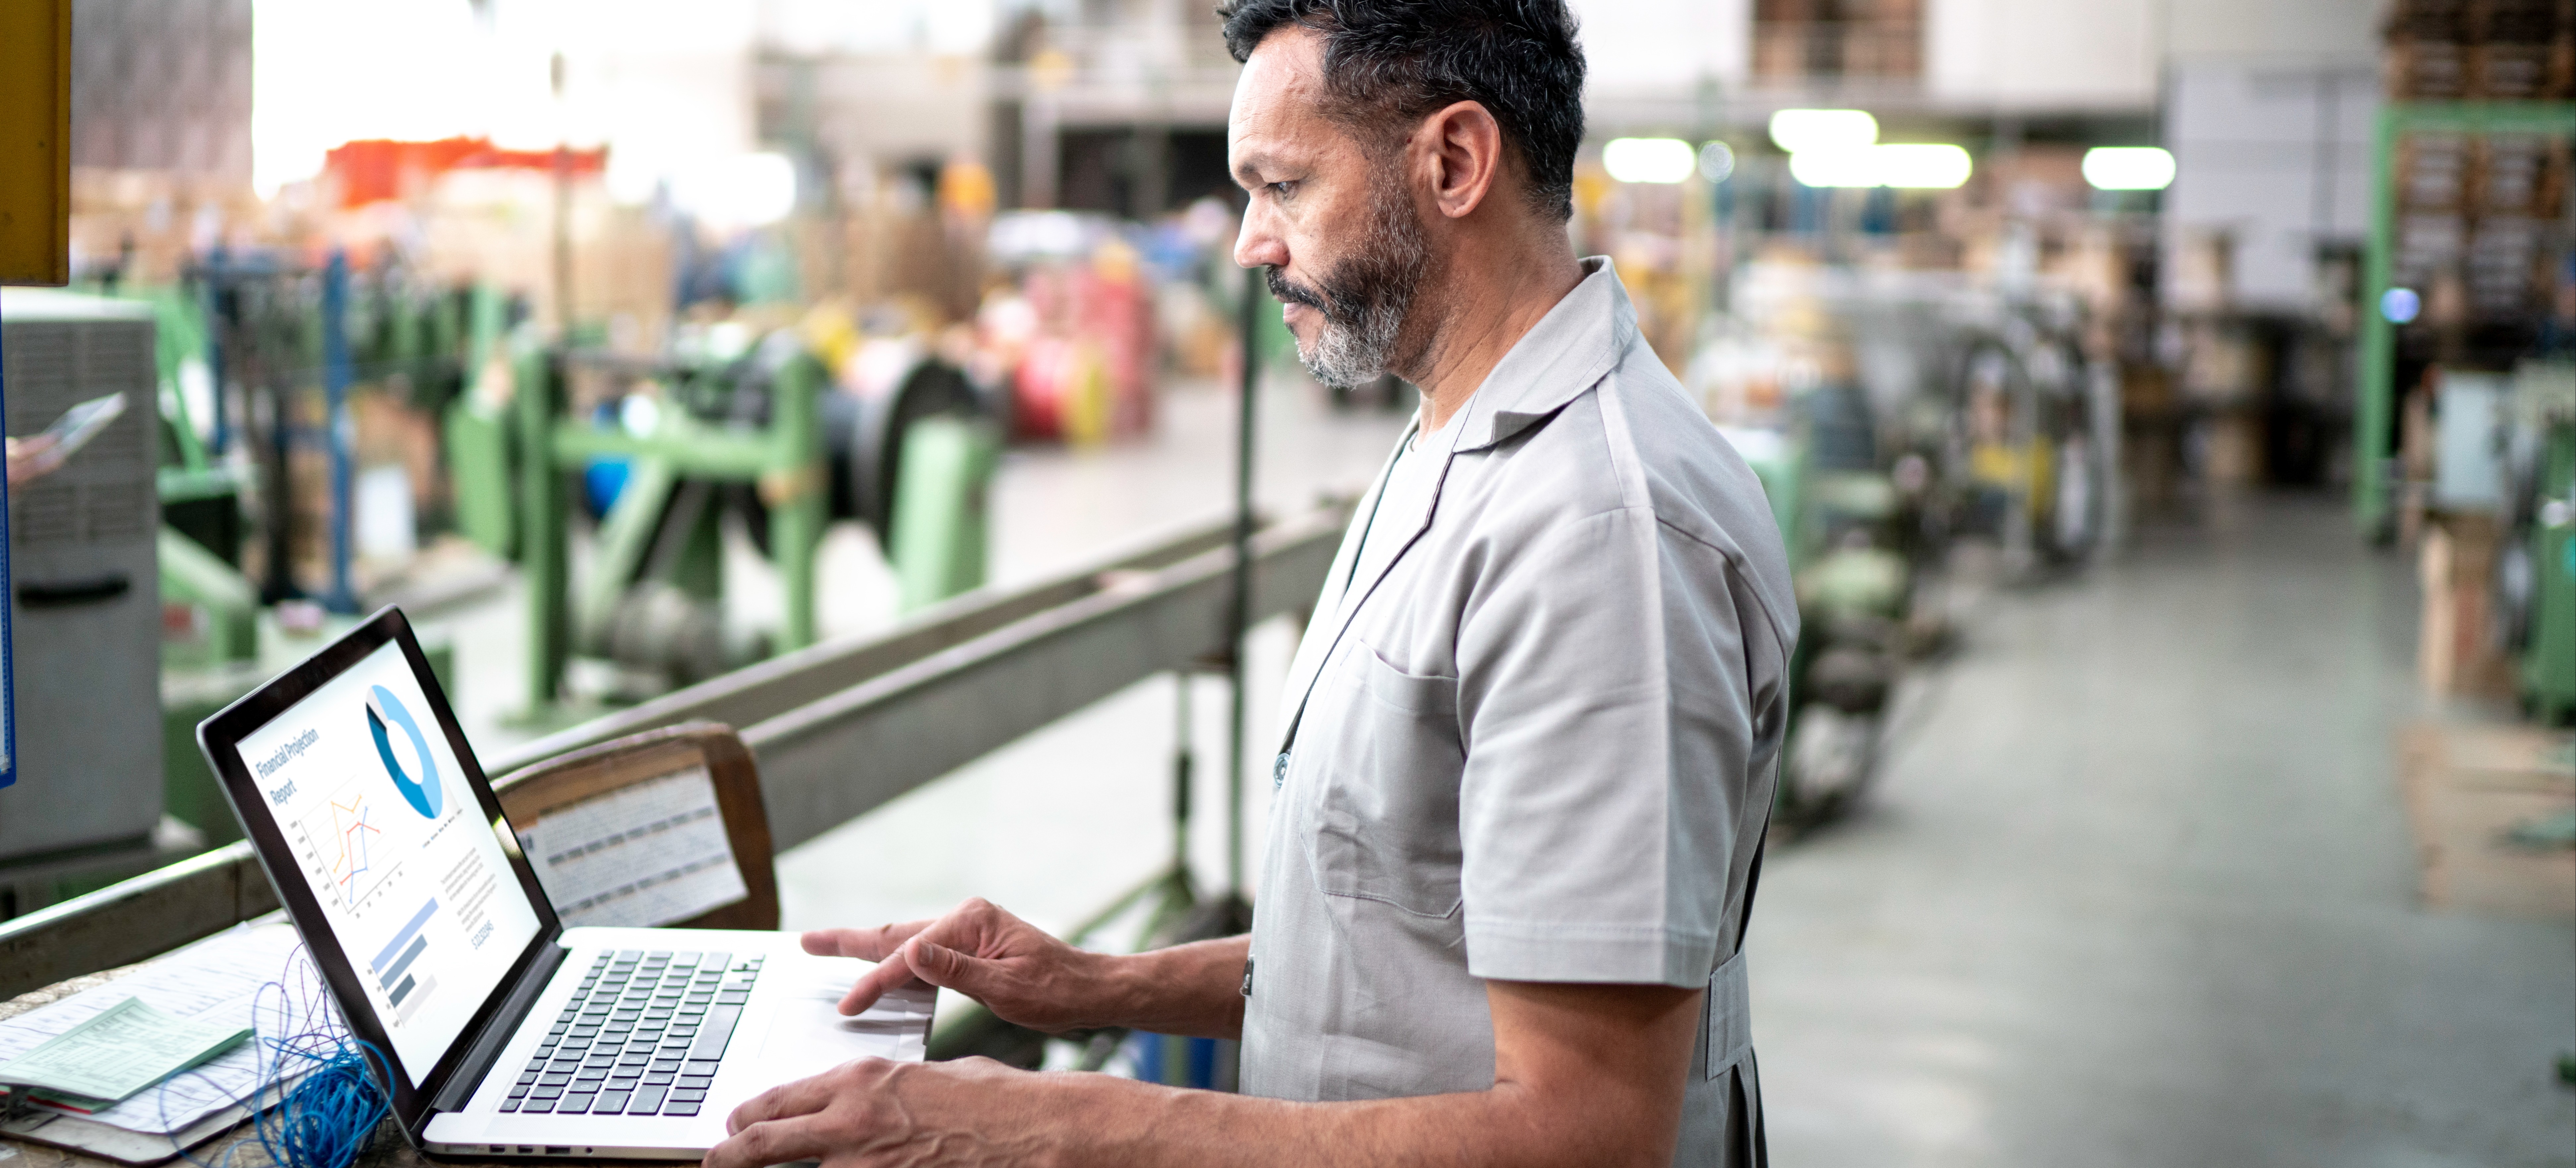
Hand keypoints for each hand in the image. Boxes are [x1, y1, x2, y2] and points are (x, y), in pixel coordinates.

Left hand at [704, 1056, 1049, 1167]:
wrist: (1034, 1130)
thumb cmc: (993, 1100)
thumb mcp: (927, 1078)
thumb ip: (885, 1091)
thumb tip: (867, 1104)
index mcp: (860, 1080)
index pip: (778, 1100)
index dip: (748, 1118)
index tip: (736, 1126)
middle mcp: (849, 1120)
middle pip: (761, 1143)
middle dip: (730, 1155)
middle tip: (716, 1162)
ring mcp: (861, 1164)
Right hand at [805, 898, 1110, 1031]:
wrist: (1090, 990)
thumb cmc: (1057, 991)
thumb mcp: (1007, 987)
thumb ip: (957, 971)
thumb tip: (912, 951)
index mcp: (972, 922)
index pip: (911, 955)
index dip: (876, 982)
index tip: (849, 1005)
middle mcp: (967, 918)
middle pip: (896, 934)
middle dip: (850, 942)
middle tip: (807, 942)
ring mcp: (968, 931)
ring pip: (905, 942)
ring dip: (867, 948)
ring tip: (826, 947)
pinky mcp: (970, 946)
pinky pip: (922, 953)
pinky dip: (894, 960)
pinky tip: (879, 968)